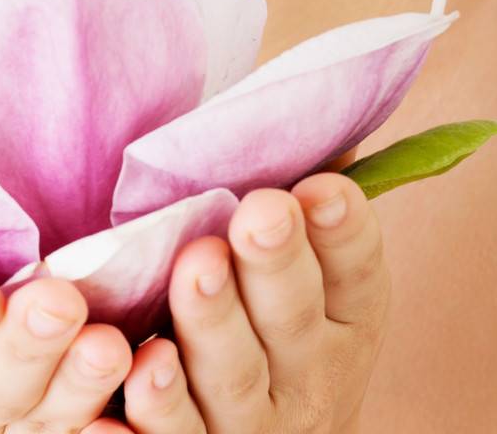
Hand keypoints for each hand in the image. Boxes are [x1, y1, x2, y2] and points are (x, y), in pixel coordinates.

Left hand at [84, 161, 388, 433]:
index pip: (357, 269)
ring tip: (195, 267)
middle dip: (276, 262)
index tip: (318, 187)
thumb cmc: (264, 307)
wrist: (264, 429)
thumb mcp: (301, 255)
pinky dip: (159, 405)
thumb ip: (296, 186)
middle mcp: (313, 371)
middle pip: (295, 317)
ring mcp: (256, 421)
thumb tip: (308, 96)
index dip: (342, 230)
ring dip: (215, 322)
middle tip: (256, 213)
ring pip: (235, 376)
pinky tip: (139, 368)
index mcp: (348, 313)